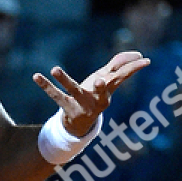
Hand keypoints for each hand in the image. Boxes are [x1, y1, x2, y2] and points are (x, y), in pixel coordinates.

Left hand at [33, 51, 149, 137]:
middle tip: (99, 80)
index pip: (123, 77)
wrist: (82, 125)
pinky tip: (36, 76)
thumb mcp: (108, 82)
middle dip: (101, 86)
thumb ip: (119, 66)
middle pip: (100, 90)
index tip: (146, 60)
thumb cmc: (96, 96)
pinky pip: (55, 95)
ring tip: (54, 68)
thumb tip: (137, 55)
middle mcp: (97, 98)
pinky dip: (46, 86)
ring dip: (64, 79)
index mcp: (109, 90)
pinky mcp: (67, 107)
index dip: (134, 68)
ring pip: (73, 90)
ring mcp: (81, 104)